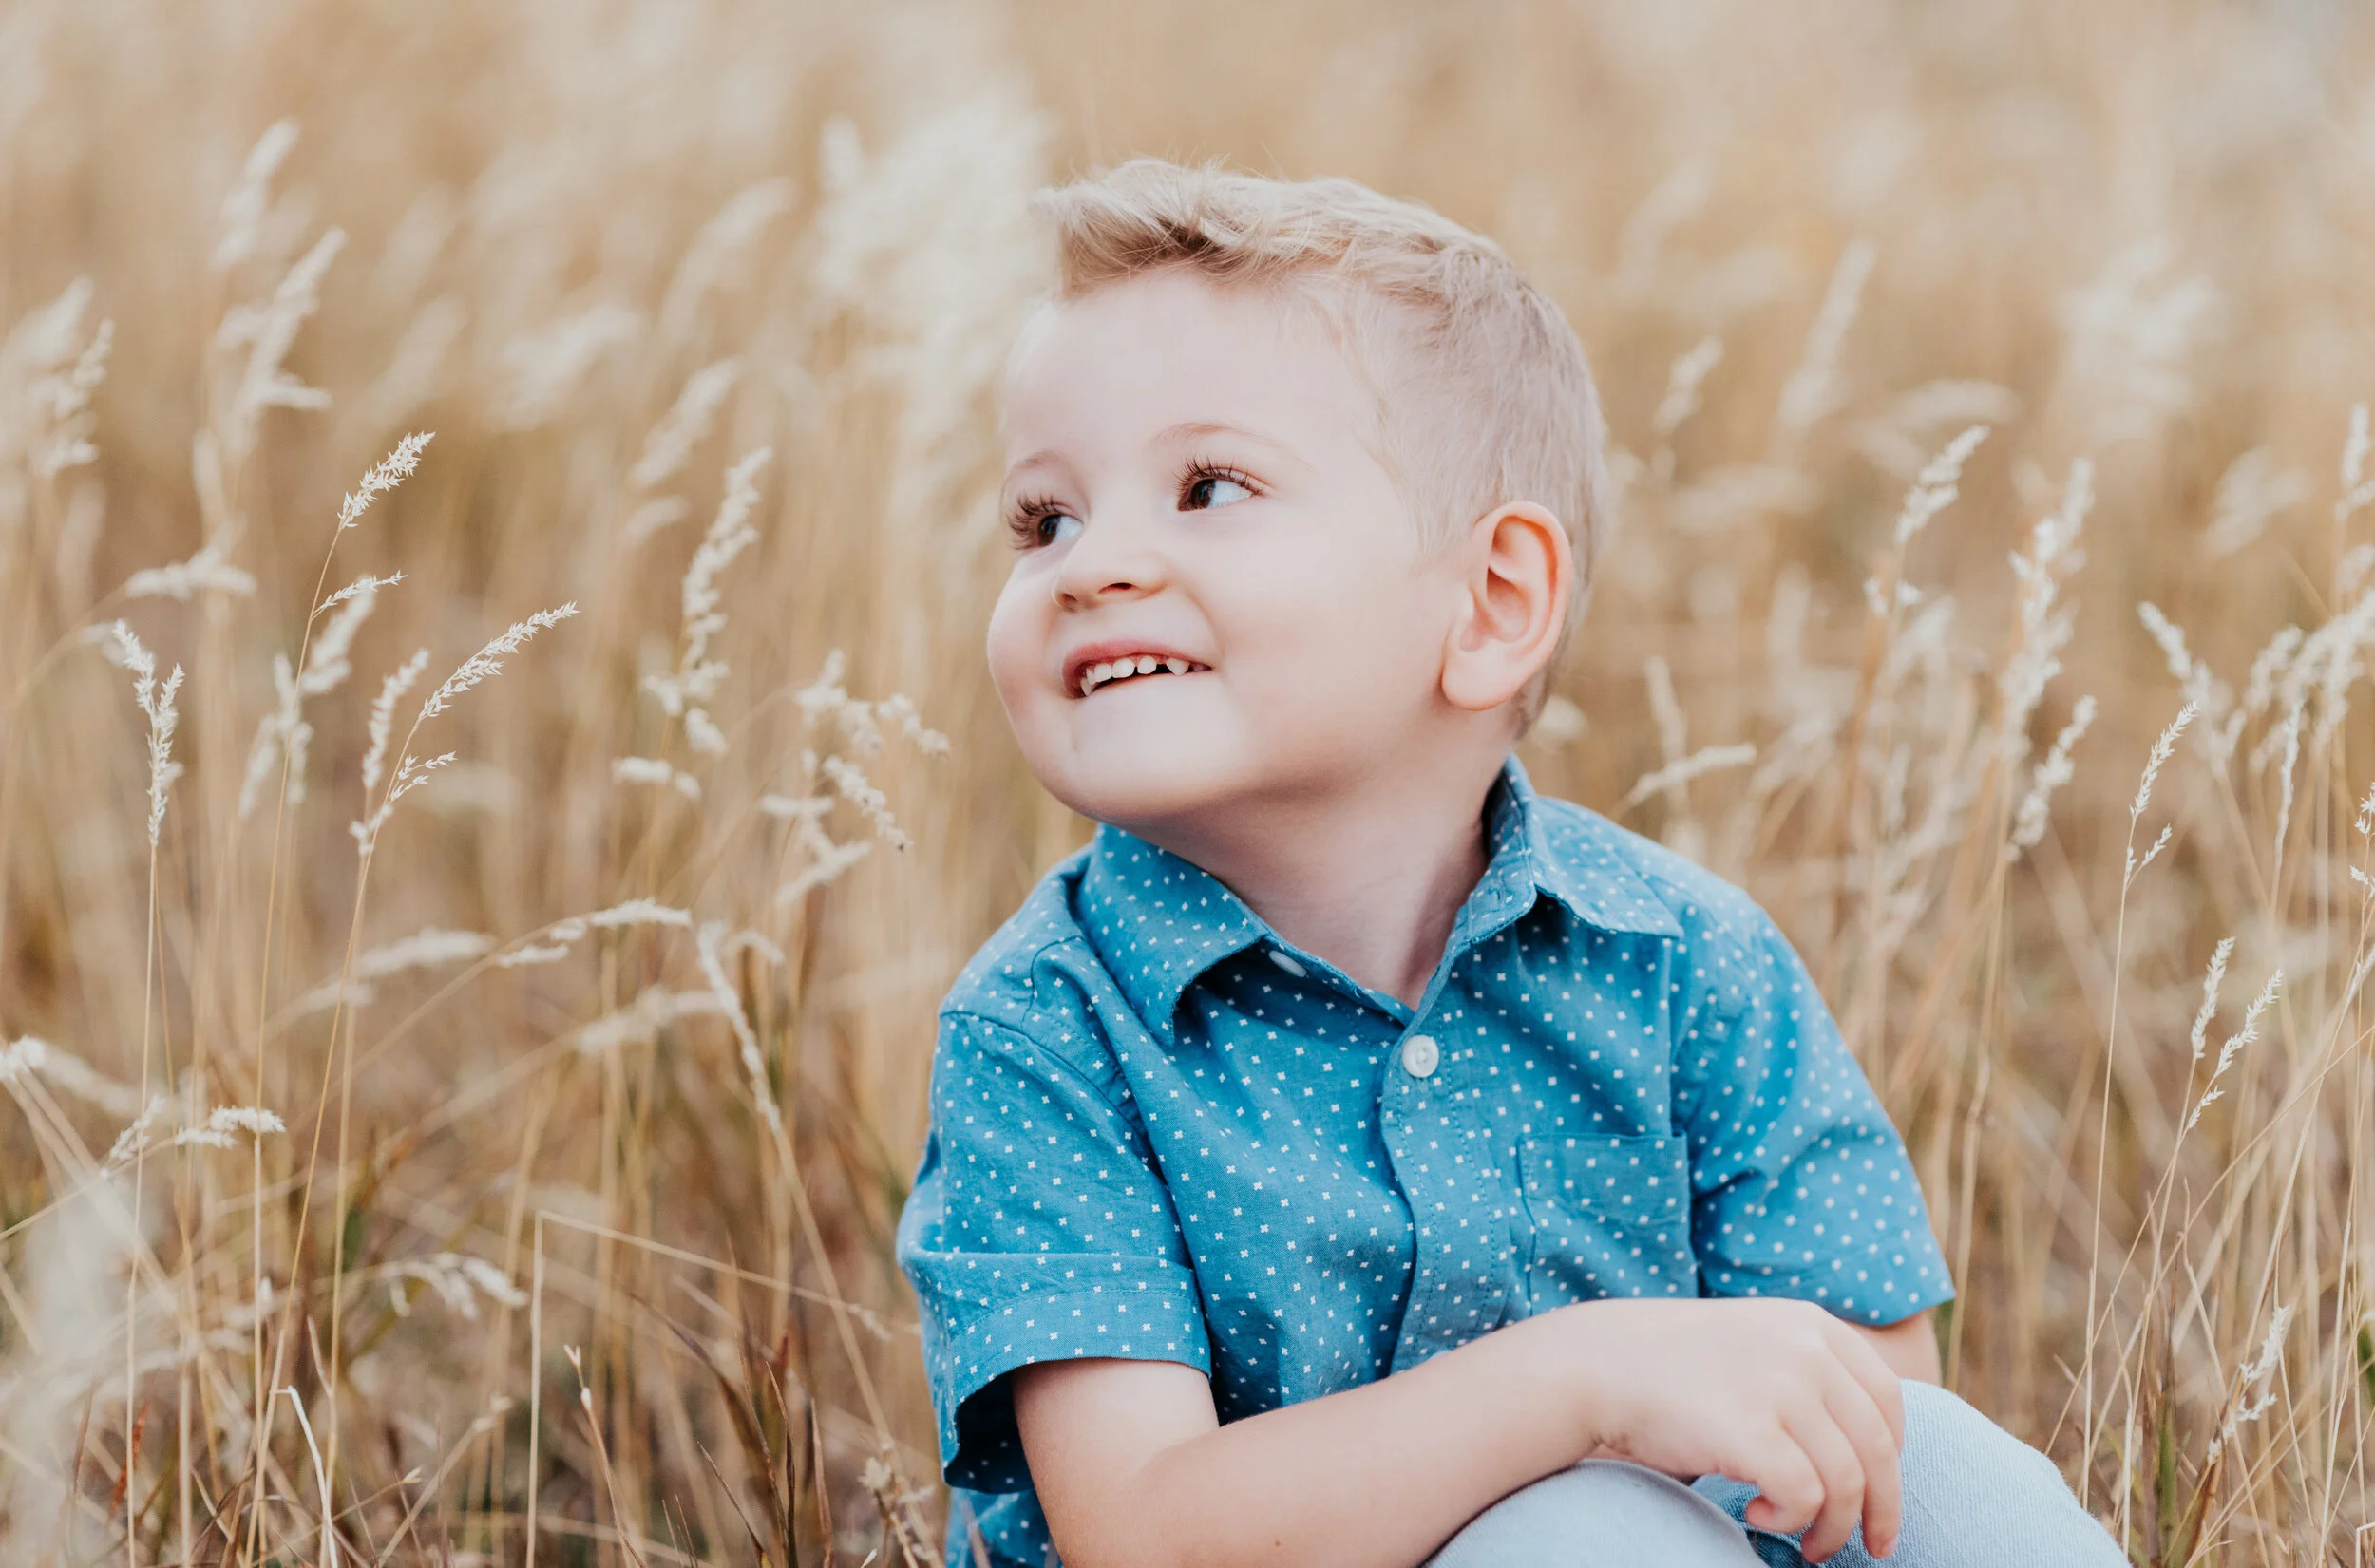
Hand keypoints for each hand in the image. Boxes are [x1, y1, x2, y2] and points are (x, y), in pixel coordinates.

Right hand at [1553, 1298, 1905, 1560]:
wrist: (1596, 1363)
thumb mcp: (1754, 1346)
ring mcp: (1780, 1387)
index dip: (1892, 1457)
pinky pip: (1804, 1496)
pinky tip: (1756, 1514)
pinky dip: (1790, 1519)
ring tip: (1804, 1543)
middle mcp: (1806, 1349)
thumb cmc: (1672, 1366)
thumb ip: (1806, 1373)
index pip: (1888, 1399)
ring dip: (1832, 1527)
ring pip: (1847, 1482)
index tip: (1879, 1493)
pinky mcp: (1751, 1430)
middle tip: (1872, 1547)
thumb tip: (1865, 1447)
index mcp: (1812, 1325)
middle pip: (1877, 1448)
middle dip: (1882, 1510)